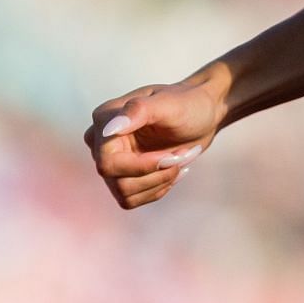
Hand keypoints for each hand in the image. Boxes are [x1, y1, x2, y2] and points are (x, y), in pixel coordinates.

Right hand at [83, 78, 224, 209]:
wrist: (202, 115)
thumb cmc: (187, 104)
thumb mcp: (169, 103)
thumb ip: (138, 110)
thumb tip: (110, 129)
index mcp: (105, 119)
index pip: (108, 162)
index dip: (141, 166)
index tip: (171, 156)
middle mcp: (101, 142)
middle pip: (116, 181)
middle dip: (156, 173)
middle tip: (180, 156)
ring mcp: (112, 161)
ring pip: (124, 193)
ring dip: (161, 180)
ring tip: (179, 159)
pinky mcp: (122, 176)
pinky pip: (131, 199)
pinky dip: (158, 188)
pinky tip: (172, 169)